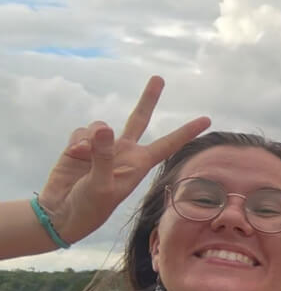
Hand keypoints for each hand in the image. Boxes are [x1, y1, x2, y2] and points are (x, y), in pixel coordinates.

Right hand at [37, 76, 210, 243]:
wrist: (62, 212)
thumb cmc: (90, 206)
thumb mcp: (101, 185)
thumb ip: (104, 156)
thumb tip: (104, 127)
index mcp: (139, 164)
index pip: (168, 144)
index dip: (186, 132)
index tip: (207, 120)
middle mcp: (125, 152)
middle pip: (140, 119)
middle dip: (149, 98)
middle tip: (159, 78)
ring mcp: (103, 147)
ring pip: (101, 126)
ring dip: (90, 139)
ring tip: (83, 159)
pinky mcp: (82, 145)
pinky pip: (82, 131)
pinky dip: (77, 142)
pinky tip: (73, 156)